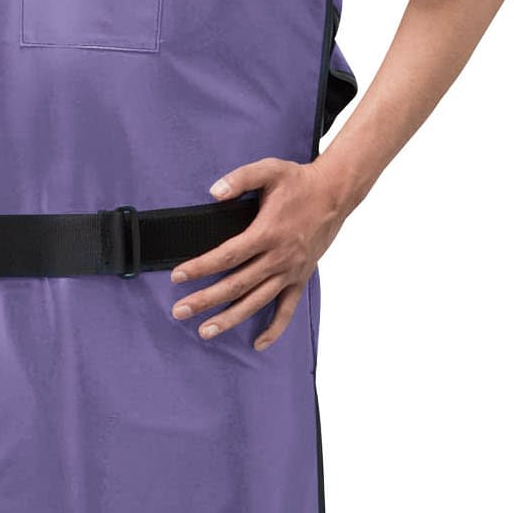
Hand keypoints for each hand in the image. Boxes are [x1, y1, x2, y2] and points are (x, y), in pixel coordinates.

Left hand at [169, 158, 350, 351]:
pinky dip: (274, 328)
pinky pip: (288, 309)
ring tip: (205, 331)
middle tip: (179, 312)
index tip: (178, 277)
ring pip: (257, 301)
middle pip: (236, 284)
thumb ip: (240, 178)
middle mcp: (279, 257)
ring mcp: (291, 271)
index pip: (227, 255)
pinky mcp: (301, 278)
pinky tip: (258, 343)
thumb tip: (214, 192)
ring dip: (230, 319)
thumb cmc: (299, 181)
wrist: (335, 193)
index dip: (200, 267)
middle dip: (205, 300)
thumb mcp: (269, 170)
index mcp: (267, 232)